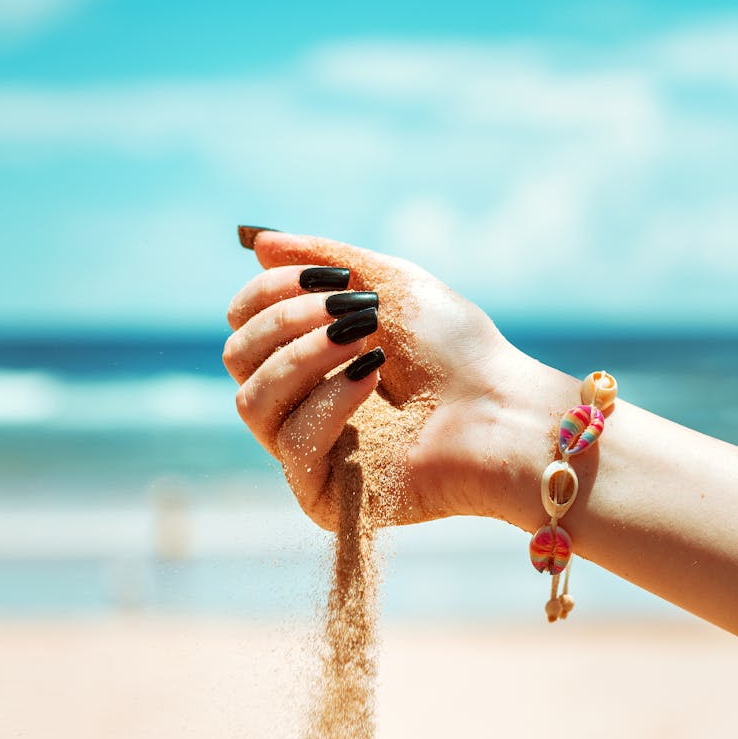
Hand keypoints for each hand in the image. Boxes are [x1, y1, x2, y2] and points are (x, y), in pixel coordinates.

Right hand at [223, 231, 532, 530]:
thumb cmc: (455, 350)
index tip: (326, 280)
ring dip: (303, 359)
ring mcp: (308, 454)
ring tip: (367, 346)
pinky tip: (372, 380)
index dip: (267, 294)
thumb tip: (257, 243)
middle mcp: (299, 406)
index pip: (243, 326)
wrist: (501, 410)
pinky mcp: (323, 495)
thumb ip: (321, 261)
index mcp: (308, 360)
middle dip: (286, 322)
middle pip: (236, 357)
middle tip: (352, 315)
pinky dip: (330, 400)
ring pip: (250, 401)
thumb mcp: (388, 284)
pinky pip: (289, 442)